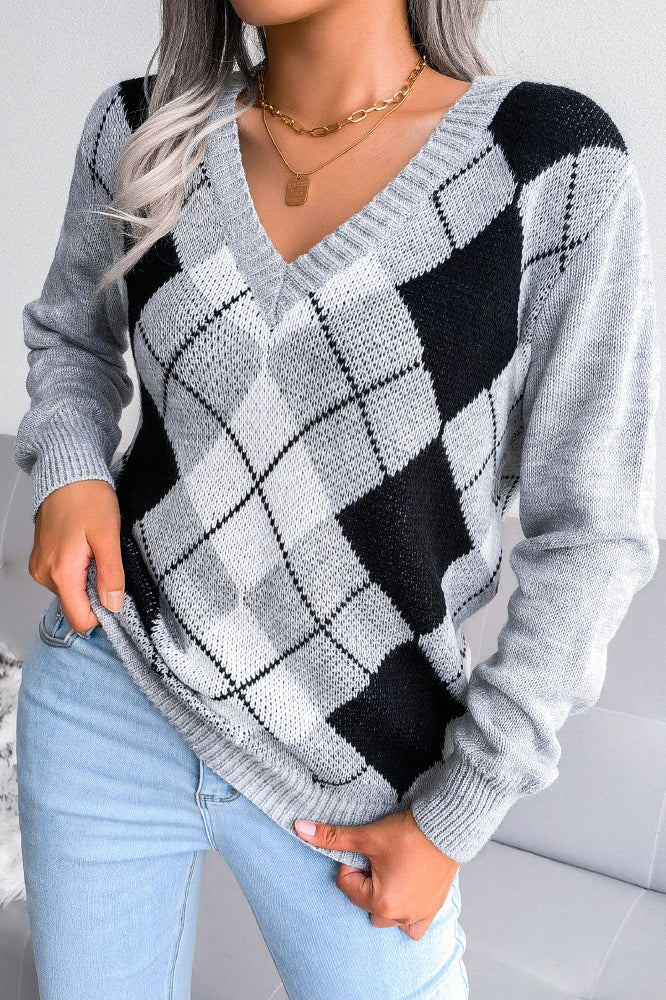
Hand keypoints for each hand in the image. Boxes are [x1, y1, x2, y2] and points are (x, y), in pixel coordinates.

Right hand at [29, 479, 124, 631]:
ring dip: (88, 579)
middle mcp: (45, 574)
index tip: (117, 596)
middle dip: (97, 593)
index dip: (103, 614)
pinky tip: (86, 549)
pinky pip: (64, 578)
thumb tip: (113, 605)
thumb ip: (111, 574)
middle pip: (76, 606)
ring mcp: (42, 567)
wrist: (68, 474)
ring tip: (96, 551)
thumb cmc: (87, 497)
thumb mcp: (108, 536)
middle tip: (108, 563)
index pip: (80, 620)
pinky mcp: (42, 559)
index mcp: (61, 572)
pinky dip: (79, 570)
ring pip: (71, 592)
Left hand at [294, 807, 459, 939]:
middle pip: (364, 903)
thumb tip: (300, 828)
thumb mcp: (366, 835)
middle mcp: (399, 915)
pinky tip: (404, 893)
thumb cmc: (409, 833)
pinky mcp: (432, 909)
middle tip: (377, 858)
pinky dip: (405, 916)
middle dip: (365, 882)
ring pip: (386, 918)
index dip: (351, 864)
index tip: (365, 849)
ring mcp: (417, 915)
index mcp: (381, 901)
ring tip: (389, 873)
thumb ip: (331, 836)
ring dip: (382, 900)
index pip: (347, 886)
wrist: (447, 827)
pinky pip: (413, 928)